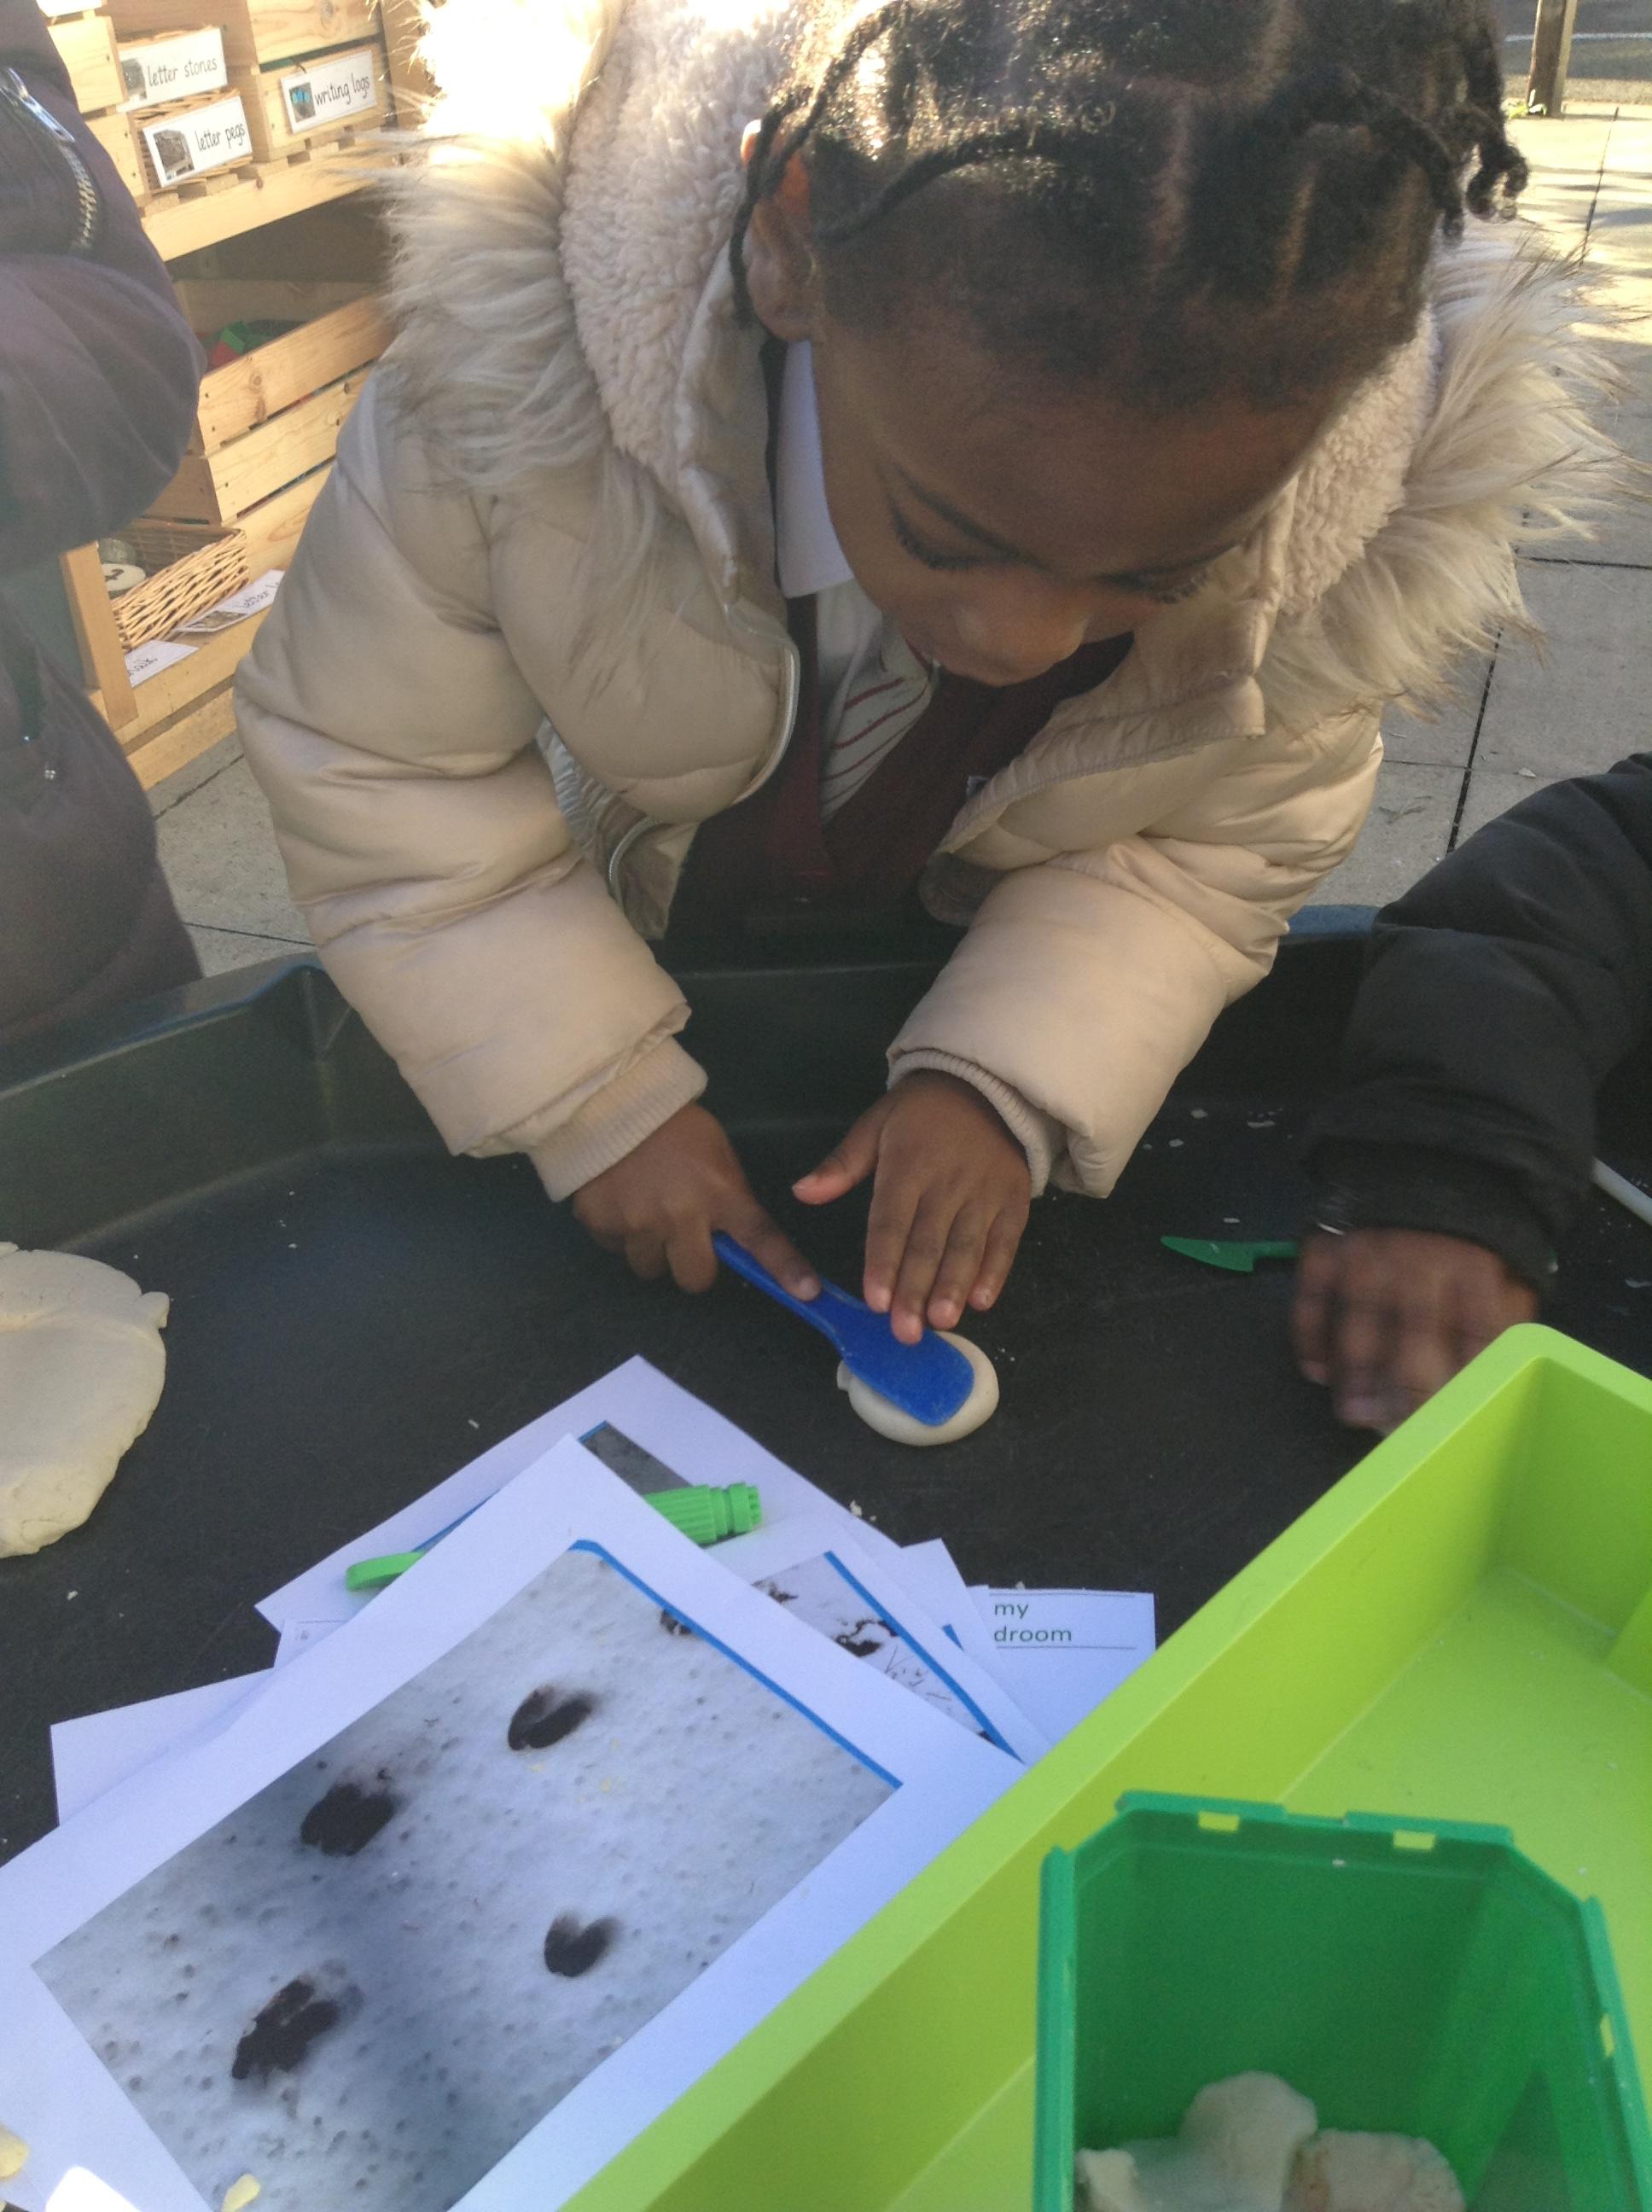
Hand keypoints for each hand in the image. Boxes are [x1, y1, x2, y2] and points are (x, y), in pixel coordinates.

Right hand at [574, 1103, 819, 1298]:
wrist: (612, 1105)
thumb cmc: (676, 1129)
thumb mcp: (716, 1156)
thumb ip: (726, 1198)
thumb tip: (729, 1239)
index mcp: (719, 1193)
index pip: (759, 1237)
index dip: (784, 1268)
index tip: (807, 1293)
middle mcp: (680, 1215)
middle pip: (695, 1279)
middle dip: (692, 1263)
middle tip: (685, 1237)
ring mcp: (637, 1224)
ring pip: (650, 1268)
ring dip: (652, 1248)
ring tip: (645, 1209)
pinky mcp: (601, 1224)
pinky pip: (616, 1248)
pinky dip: (619, 1232)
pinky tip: (621, 1199)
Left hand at [794, 1072, 1030, 1343]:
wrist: (987, 1086)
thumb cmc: (921, 1112)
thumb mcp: (876, 1125)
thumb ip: (842, 1164)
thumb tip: (801, 1192)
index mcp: (907, 1165)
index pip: (891, 1222)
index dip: (883, 1262)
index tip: (875, 1300)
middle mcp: (946, 1184)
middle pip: (928, 1243)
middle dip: (916, 1290)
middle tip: (905, 1331)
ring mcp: (984, 1194)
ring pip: (967, 1247)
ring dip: (954, 1286)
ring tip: (941, 1321)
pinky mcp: (1014, 1201)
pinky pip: (1006, 1241)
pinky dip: (996, 1272)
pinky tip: (982, 1301)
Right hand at [1291, 1227, 1537, 1433]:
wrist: (1426, 1157)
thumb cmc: (1472, 1230)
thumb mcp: (1510, 1264)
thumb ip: (1507, 1314)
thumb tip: (1498, 1372)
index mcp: (1476, 1267)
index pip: (1476, 1335)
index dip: (1465, 1382)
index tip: (1453, 1421)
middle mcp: (1421, 1260)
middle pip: (1413, 1334)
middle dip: (1404, 1388)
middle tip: (1393, 1428)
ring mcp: (1368, 1250)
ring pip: (1358, 1321)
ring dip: (1354, 1373)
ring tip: (1354, 1413)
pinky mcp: (1327, 1243)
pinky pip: (1312, 1295)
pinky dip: (1311, 1335)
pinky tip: (1318, 1370)